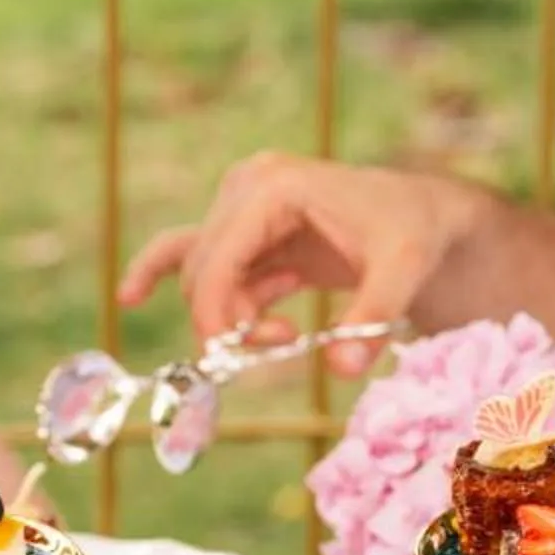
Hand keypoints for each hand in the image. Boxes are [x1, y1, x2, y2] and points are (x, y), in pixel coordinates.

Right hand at [117, 152, 487, 376]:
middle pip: (203, 270)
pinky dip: (163, 274)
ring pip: (202, 274)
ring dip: (229, 315)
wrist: (423, 216)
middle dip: (228, 321)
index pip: (216, 259)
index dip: (214, 315)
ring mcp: (241, 204)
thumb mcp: (405, 271)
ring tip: (283, 333)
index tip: (234, 359)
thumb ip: (371, 317)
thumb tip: (342, 368)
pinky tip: (132, 295)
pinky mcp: (244, 227)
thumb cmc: (414, 233)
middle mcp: (247, 186)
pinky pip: (190, 252)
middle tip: (283, 345)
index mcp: (275, 186)